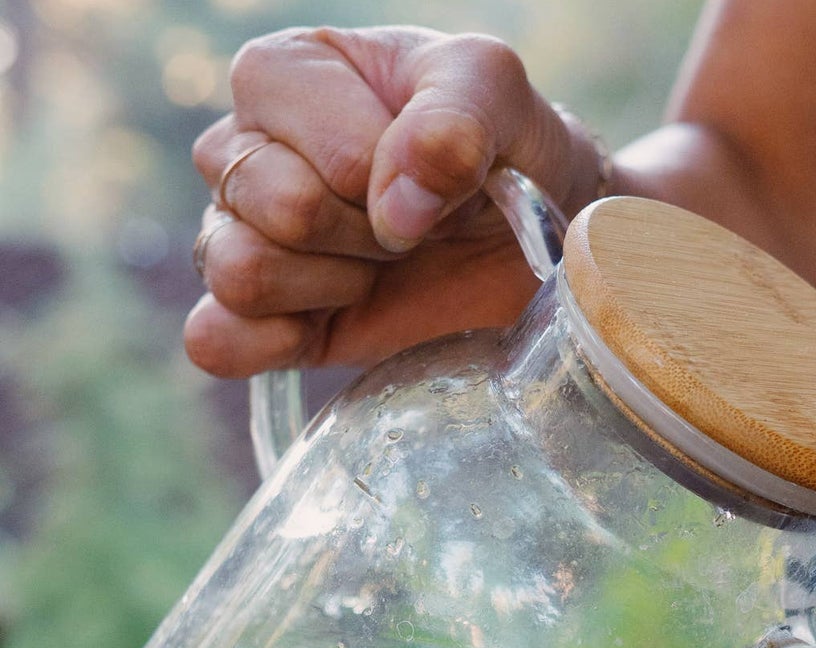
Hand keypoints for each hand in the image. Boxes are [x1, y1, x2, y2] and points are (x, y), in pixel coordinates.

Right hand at [185, 26, 601, 377]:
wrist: (535, 243)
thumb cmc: (506, 150)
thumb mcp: (498, 92)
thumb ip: (456, 118)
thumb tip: (396, 204)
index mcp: (284, 73)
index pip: (312, 141)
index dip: (387, 174)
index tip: (432, 173)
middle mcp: (243, 149)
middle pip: (276, 208)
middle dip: (369, 235)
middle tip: (413, 231)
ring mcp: (241, 237)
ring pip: (240, 272)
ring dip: (337, 284)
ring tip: (383, 268)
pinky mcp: (260, 322)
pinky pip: (217, 341)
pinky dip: (273, 343)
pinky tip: (335, 320)